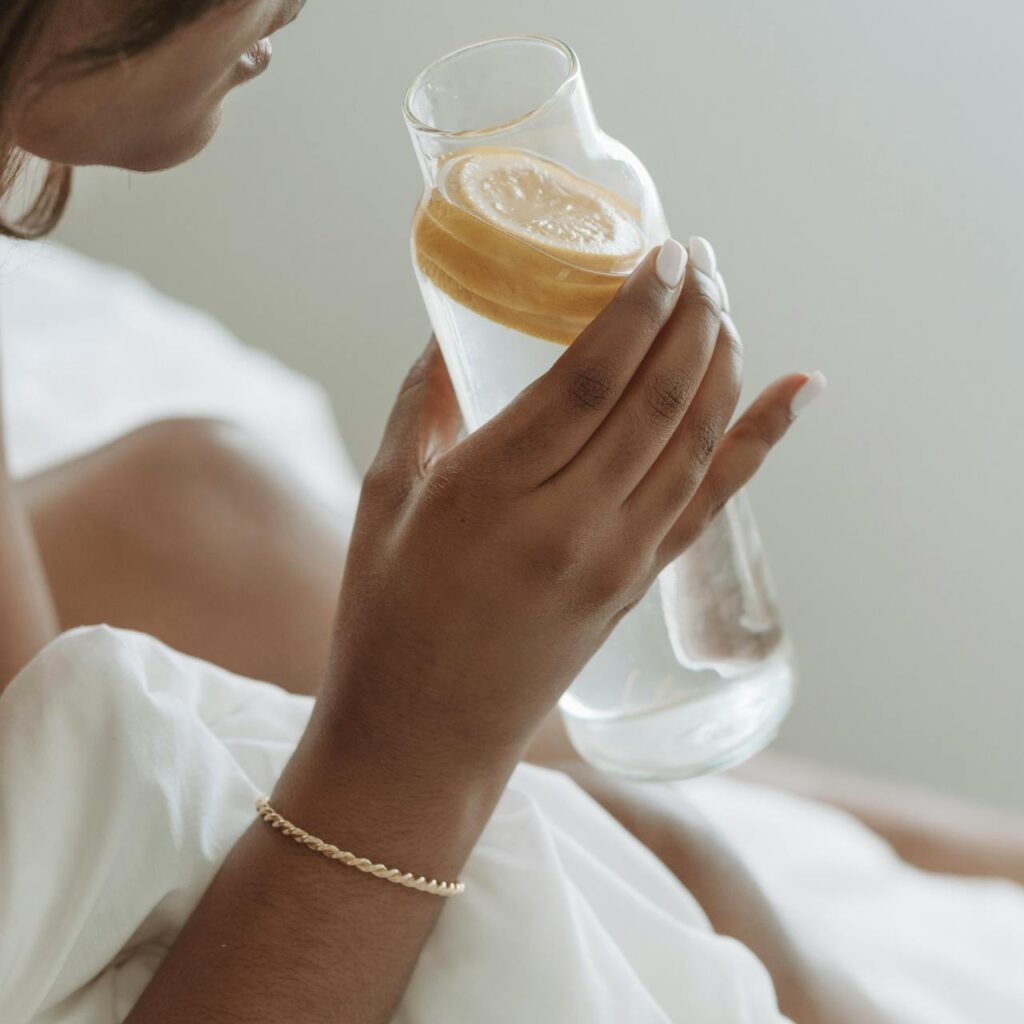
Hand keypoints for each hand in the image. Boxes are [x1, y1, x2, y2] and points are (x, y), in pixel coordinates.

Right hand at [321, 243, 811, 776]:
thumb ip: (423, 407)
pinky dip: (762, 441)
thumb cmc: (386, 618)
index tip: (662, 252)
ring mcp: (615, 561)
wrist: (425, 736)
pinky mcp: (636, 588)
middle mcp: (568, 523)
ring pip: (695, 440)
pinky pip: (711, 502)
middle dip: (690, 315)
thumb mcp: (384, 500)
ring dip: (721, 360)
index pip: (589, 378)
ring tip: (723, 301)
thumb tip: (449, 332)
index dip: (635, 308)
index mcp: (491, 491)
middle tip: (698, 257)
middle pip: (657, 398)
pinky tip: (800, 390)